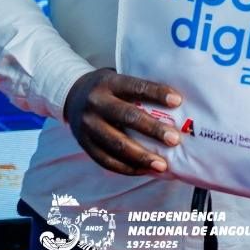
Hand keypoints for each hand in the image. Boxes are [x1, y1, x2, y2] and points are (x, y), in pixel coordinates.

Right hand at [63, 68, 182, 175]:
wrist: (71, 96)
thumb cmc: (107, 88)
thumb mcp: (118, 79)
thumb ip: (138, 89)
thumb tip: (176, 104)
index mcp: (109, 83)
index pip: (135, 87)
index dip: (157, 93)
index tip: (178, 101)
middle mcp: (96, 103)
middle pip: (127, 117)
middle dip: (152, 130)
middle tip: (174, 139)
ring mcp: (88, 126)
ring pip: (116, 144)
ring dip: (142, 156)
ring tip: (163, 165)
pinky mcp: (84, 144)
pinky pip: (107, 161)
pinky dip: (128, 168)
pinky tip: (145, 171)